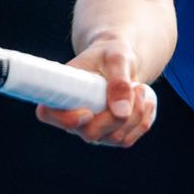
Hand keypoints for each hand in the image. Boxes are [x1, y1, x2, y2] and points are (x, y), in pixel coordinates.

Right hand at [34, 39, 157, 148]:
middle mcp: (73, 117)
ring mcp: (93, 130)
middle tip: (135, 87)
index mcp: (62, 93)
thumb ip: (118, 80)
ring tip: (140, 88)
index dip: (66, 119)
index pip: (48, 113)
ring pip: (115, 138)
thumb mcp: (117, 58)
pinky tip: (145, 101)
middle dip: (117, 115)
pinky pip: (128, 139)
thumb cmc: (111, 54)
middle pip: (91, 133)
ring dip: (136, 114)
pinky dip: (142, 121)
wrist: (121, 63)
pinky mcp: (111, 135)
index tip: (87, 112)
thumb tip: (121, 112)